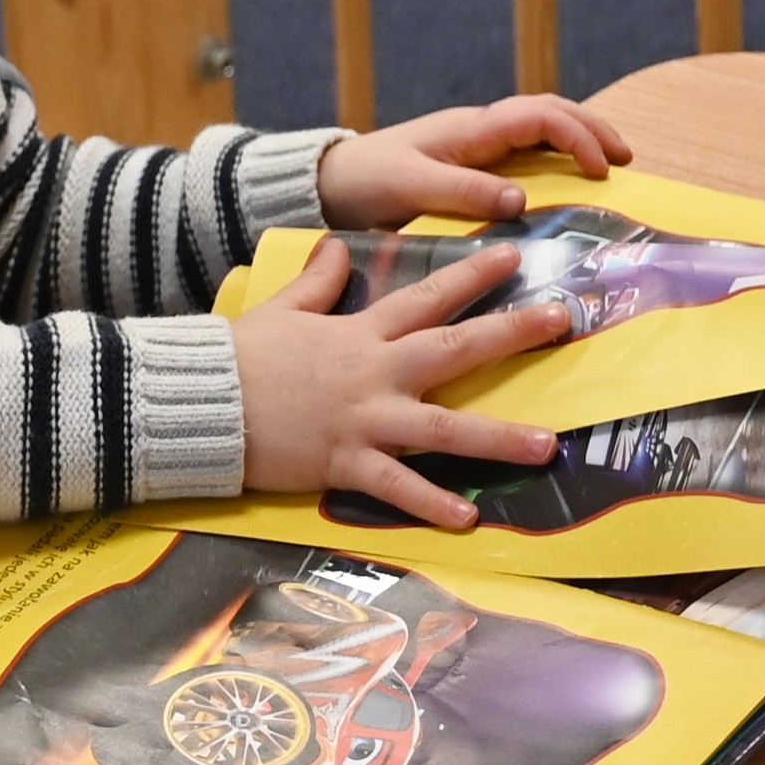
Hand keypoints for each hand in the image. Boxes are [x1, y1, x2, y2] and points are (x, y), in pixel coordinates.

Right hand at [231, 243, 572, 528]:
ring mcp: (364, 420)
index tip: (514, 256)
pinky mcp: (345, 463)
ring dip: (497, 439)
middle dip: (510, 334)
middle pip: (453, 349)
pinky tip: (468, 518)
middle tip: (562, 323)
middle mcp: (374, 374)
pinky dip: (431, 504)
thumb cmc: (240, 356)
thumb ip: (317, 281)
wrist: (202, 401)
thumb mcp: (280, 309)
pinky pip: (396, 487)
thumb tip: (338, 246)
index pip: (426, 297)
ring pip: (443, 430)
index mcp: (360, 334)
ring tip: (546, 446)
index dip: (471, 275)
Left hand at [315, 93, 631, 229]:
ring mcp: (476, 146)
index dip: (578, 137)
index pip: (540, 116)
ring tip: (609, 165)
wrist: (330, 183)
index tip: (601, 170)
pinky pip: (524, 153)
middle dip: (591, 129)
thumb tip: (522, 200)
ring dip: (578, 139)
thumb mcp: (412, 186)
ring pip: (540, 129)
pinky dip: (555, 158)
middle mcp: (479, 131)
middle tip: (625, 159)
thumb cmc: (366, 180)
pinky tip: (568, 180)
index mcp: (471, 129)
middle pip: (550, 113)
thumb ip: (464, 191)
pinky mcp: (469, 165)